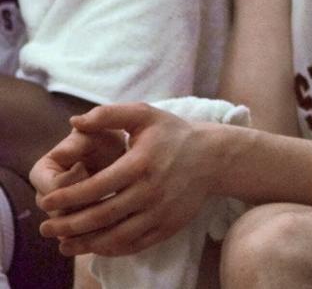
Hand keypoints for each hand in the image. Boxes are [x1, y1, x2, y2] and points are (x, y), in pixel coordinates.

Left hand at [34, 103, 213, 256]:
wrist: (213, 157)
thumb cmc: (173, 134)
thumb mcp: (145, 115)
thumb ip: (108, 114)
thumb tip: (73, 121)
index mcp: (141, 163)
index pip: (96, 187)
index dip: (67, 197)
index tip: (46, 202)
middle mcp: (151, 191)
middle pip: (102, 217)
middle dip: (69, 225)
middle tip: (45, 227)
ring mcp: (161, 212)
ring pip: (116, 237)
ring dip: (85, 244)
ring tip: (63, 243)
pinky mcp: (168, 227)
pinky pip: (134, 245)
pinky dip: (111, 249)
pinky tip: (95, 245)